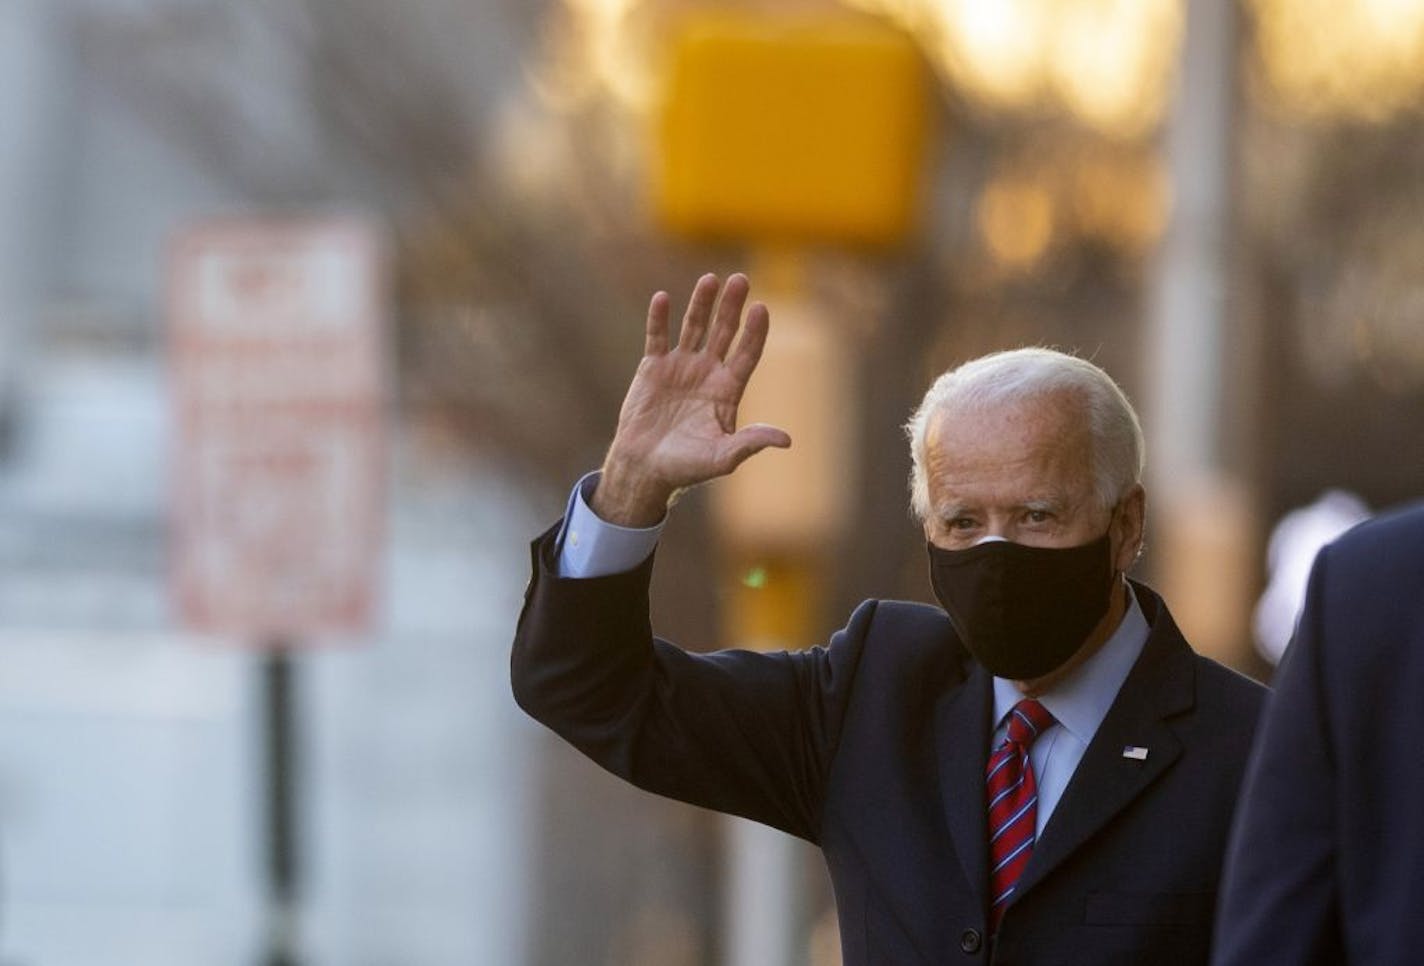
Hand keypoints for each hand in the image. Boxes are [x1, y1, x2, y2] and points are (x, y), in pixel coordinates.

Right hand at [593, 272, 791, 525]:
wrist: (644, 468)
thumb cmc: (686, 467)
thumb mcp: (722, 458)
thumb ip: (750, 443)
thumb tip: (787, 439)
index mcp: (728, 390)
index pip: (747, 353)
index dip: (755, 331)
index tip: (761, 308)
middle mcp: (708, 372)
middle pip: (725, 332)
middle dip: (732, 307)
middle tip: (741, 279)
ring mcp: (681, 366)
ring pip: (694, 326)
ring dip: (701, 303)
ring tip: (710, 279)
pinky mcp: (653, 367)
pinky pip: (657, 336)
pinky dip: (659, 318)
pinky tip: (662, 299)